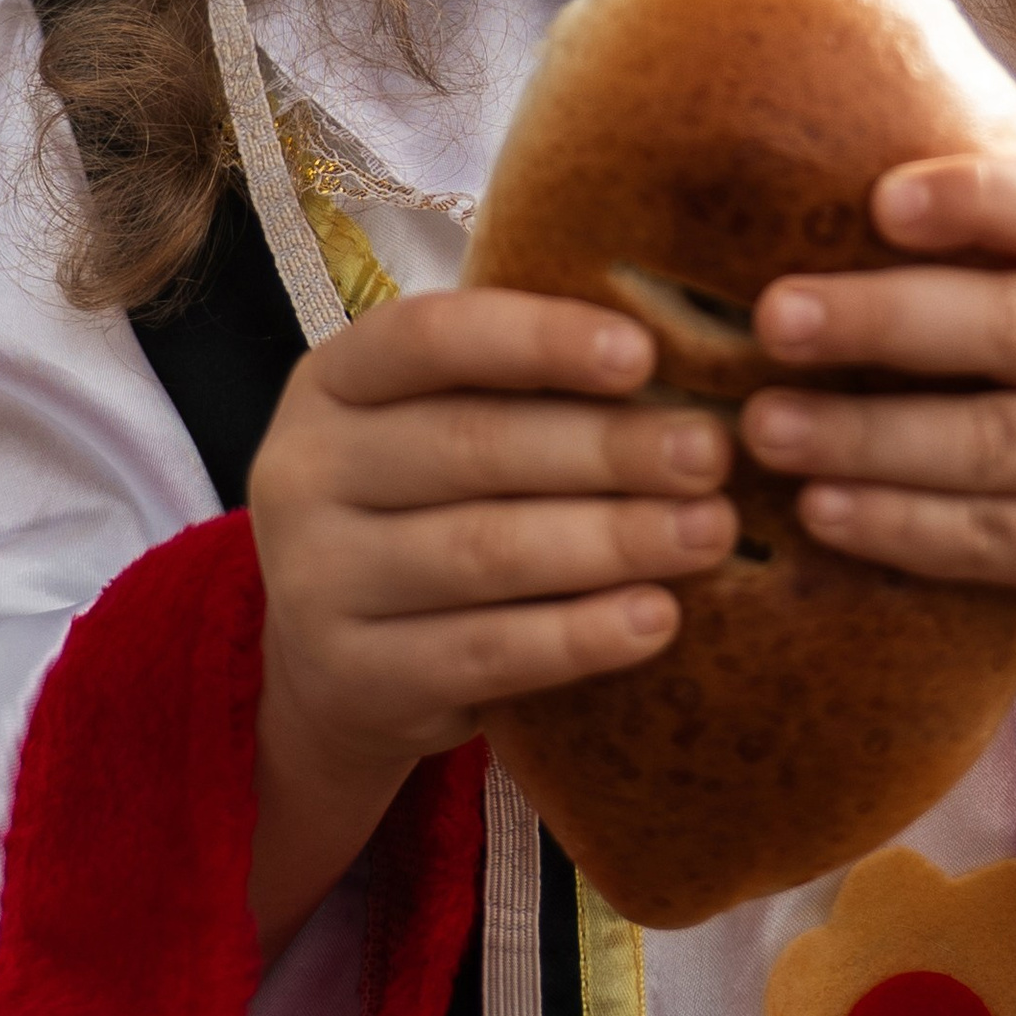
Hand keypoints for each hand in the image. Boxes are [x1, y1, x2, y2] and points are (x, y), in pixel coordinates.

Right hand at [243, 291, 732, 957]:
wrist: (331, 669)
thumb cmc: (421, 512)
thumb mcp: (434, 427)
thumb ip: (523, 388)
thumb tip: (685, 359)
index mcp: (332, 381)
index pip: (429, 338)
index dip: (539, 339)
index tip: (643, 355)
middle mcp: (303, 472)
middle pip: (471, 447)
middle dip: (607, 449)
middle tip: (712, 455)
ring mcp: (317, 581)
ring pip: (484, 552)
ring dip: (611, 540)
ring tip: (708, 533)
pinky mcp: (358, 678)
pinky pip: (486, 652)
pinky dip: (580, 635)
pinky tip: (657, 618)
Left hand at [740, 157, 1015, 1015]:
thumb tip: (840, 219)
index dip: (985, 197)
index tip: (879, 199)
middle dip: (886, 320)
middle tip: (772, 318)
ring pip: (1000, 445)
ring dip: (868, 437)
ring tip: (764, 427)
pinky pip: (1000, 540)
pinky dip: (901, 526)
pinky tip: (821, 511)